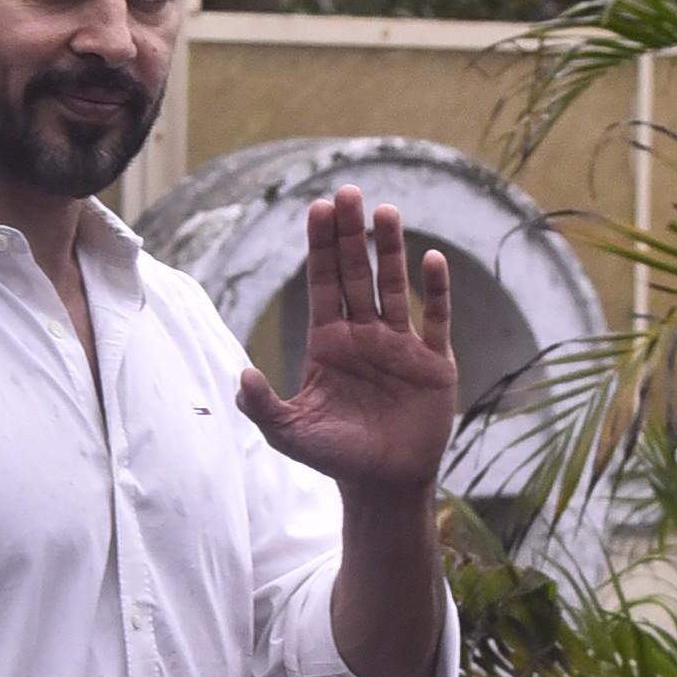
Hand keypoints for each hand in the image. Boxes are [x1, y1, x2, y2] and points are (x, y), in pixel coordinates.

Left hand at [237, 188, 456, 505]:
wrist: (383, 485)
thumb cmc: (334, 457)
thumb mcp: (289, 433)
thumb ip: (262, 406)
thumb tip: (241, 375)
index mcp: (328, 342)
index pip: (323, 283)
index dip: (320, 247)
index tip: (317, 208)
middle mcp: (364, 334)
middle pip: (356, 273)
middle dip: (350, 234)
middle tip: (346, 191)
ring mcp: (400, 345)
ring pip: (393, 286)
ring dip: (391, 249)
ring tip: (385, 211)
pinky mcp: (433, 362)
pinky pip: (435, 318)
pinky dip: (434, 290)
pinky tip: (431, 260)